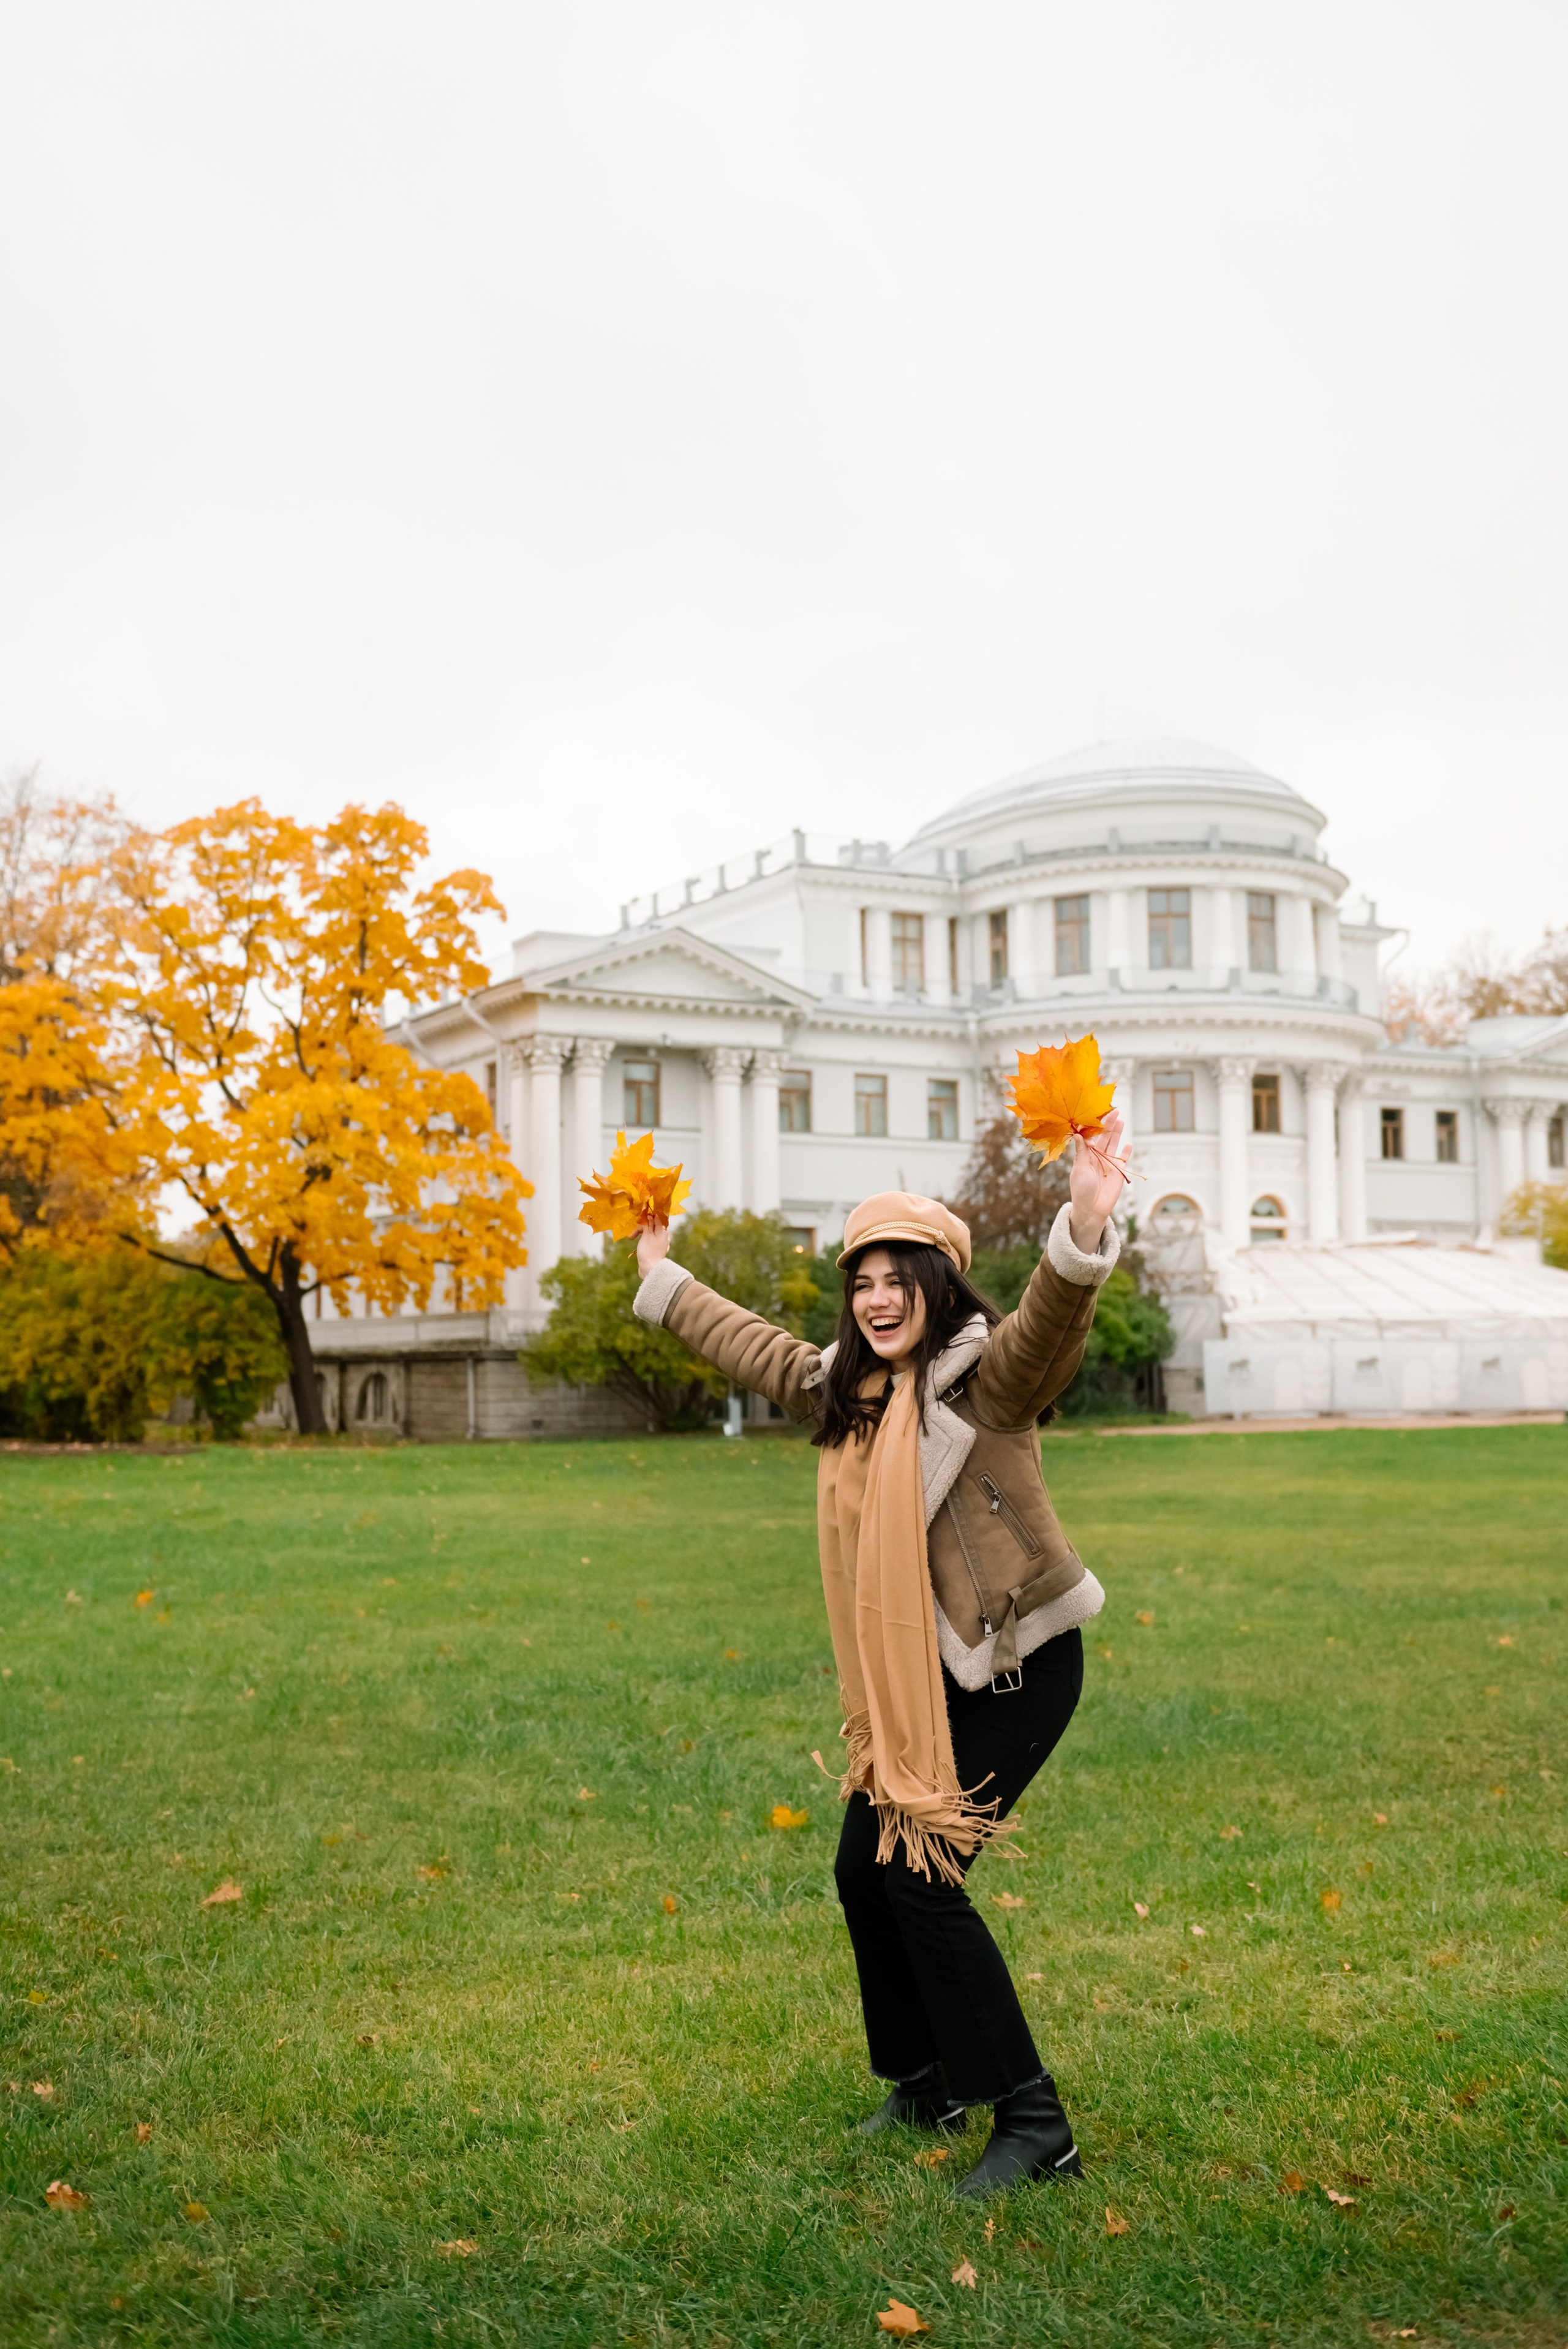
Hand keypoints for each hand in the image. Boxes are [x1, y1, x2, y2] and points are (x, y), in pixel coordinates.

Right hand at [635, 1217, 670, 1278]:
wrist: (650, 1269)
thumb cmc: (648, 1251)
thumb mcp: (647, 1235)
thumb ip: (648, 1225)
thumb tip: (650, 1216)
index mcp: (663, 1232)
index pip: (656, 1219)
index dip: (647, 1218)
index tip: (638, 1220)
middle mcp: (663, 1237)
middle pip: (652, 1227)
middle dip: (641, 1228)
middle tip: (632, 1234)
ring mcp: (660, 1244)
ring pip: (650, 1234)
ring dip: (641, 1234)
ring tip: (631, 1238)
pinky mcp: (656, 1251)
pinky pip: (650, 1241)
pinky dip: (643, 1241)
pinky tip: (639, 1245)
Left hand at [1067, 1109, 1126, 1257]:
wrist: (1092, 1210)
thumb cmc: (1081, 1190)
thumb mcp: (1079, 1169)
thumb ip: (1082, 1152)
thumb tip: (1078, 1133)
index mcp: (1086, 1155)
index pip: (1091, 1136)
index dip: (1094, 1125)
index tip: (1096, 1112)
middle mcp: (1097, 1157)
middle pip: (1104, 1137)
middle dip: (1109, 1124)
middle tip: (1114, 1110)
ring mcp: (1109, 1164)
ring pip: (1114, 1144)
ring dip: (1117, 1133)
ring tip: (1120, 1120)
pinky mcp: (1119, 1172)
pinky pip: (1124, 1159)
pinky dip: (1126, 1152)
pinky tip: (1128, 1143)